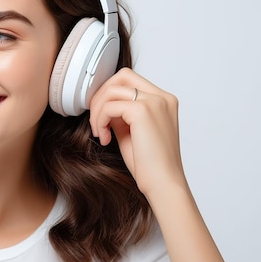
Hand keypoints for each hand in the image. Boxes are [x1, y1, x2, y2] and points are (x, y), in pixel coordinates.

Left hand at [89, 68, 185, 197]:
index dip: (109, 93)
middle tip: (97, 121)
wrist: (164, 185)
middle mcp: (162, 97)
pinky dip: (100, 120)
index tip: (102, 116)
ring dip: (98, 111)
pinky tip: (106, 138)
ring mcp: (154, 102)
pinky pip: (109, 106)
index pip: (130, 79)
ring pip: (112, 90)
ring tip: (101, 132)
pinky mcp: (143, 111)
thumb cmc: (150, 164)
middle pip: (121, 76)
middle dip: (101, 96)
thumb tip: (102, 103)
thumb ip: (121, 113)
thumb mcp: (133, 131)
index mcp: (164, 100)